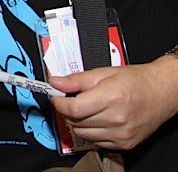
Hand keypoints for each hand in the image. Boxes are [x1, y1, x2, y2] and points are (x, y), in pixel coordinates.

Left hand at [50, 59, 177, 150]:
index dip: (59, 103)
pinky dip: (91, 132)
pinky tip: (98, 119)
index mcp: (110, 98)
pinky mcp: (124, 144)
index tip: (56, 98)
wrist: (161, 93)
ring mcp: (121, 134)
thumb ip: (76, 80)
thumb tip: (55, 82)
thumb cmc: (136, 81)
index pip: (73, 109)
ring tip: (87, 109)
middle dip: (68, 111)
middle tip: (73, 101)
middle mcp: (117, 119)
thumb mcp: (103, 73)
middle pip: (76, 122)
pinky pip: (96, 142)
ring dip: (78, 122)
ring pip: (83, 134)